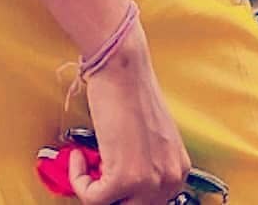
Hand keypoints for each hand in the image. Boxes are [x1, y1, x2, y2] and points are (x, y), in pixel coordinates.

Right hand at [68, 25, 190, 204]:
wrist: (122, 66)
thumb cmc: (130, 91)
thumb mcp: (150, 137)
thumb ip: (145, 163)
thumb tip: (122, 187)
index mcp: (179, 169)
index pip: (149, 202)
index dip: (123, 193)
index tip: (104, 180)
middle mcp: (170, 179)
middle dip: (108, 192)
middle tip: (92, 173)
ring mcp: (149, 181)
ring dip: (91, 186)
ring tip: (85, 161)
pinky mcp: (125, 179)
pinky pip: (93, 198)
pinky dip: (78, 180)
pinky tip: (79, 156)